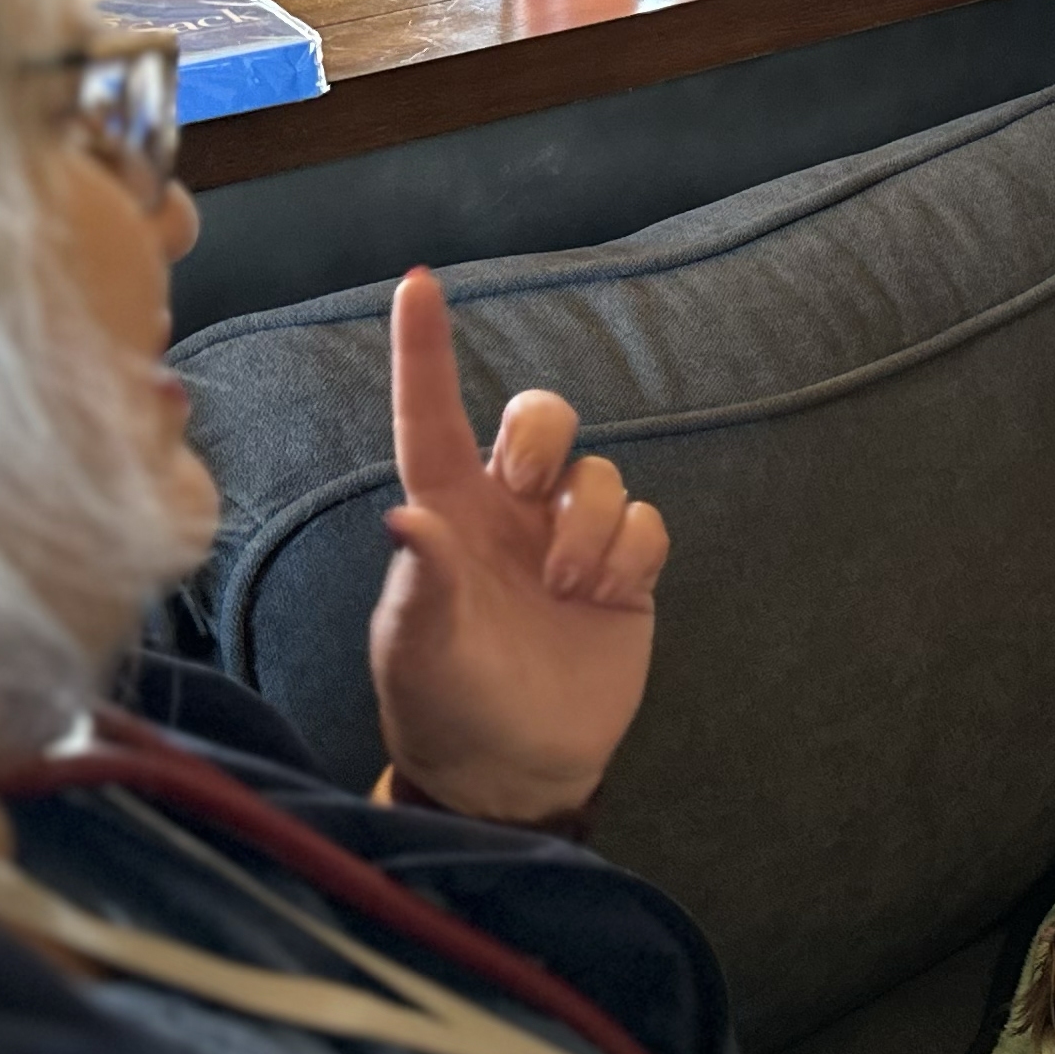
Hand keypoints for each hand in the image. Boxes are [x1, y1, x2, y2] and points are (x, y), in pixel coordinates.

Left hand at [367, 267, 669, 825]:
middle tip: (528, 488)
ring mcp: (568, 541)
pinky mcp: (623, 573)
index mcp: (446, 514)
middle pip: (539, 421)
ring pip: (598, 476)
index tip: (419, 283)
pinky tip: (605, 600)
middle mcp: (508, 514)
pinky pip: (645, 521)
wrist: (514, 770)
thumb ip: (420, 586)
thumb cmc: (445, 706)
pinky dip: (631, 553)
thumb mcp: (416, 653)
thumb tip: (409, 519)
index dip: (425, 352)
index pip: (432, 418)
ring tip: (566, 592)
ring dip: (588, 527)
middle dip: (543, 435)